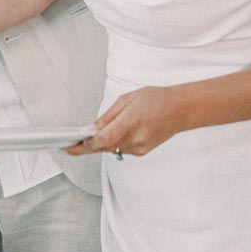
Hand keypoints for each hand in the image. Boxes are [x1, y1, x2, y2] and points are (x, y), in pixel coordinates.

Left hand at [63, 86, 181, 158]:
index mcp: (131, 122)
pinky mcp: (141, 151)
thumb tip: (91, 128)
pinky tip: (111, 135)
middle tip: (69, 144)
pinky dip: (113, 143)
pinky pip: (120, 149)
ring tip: (89, 137)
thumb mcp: (127, 100)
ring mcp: (139, 148)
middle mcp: (136, 139)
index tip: (70, 145)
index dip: (85, 144)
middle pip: (103, 147)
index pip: (103, 139)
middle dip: (86, 146)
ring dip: (100, 144)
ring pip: (111, 149)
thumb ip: (108, 116)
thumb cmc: (157, 100)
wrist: (180, 110)